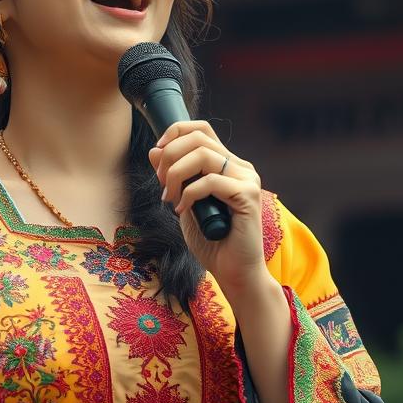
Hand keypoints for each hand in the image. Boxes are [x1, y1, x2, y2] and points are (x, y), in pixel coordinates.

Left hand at [148, 120, 271, 296]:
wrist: (234, 273)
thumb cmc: (211, 242)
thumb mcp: (183, 203)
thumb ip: (173, 177)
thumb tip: (155, 150)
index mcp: (227, 165)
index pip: (201, 130)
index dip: (175, 134)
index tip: (157, 156)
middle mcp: (240, 167)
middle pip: (199, 137)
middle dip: (170, 156)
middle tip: (162, 184)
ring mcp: (246, 179)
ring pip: (203, 154)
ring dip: (176, 174)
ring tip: (170, 197)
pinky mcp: (248, 195)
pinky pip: (210, 181)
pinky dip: (189, 194)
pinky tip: (183, 210)